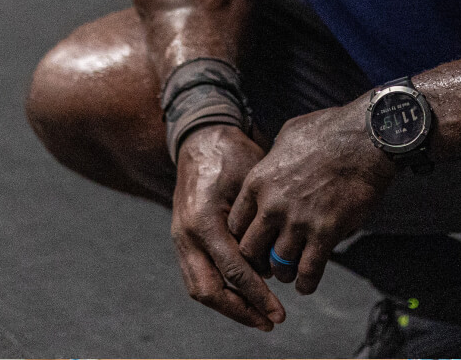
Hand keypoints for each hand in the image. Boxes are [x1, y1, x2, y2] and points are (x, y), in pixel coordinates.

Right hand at [171, 125, 285, 330]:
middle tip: (270, 322)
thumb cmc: (233, 155)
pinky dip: (219, 292)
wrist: (202, 139)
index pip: (232, 270)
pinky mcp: (183, 241)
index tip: (279, 311)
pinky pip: (197, 276)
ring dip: (229, 307)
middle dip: (240, 311)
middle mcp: (186, 234)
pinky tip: (245, 298)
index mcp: (204, 220)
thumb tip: (276, 264)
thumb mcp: (252, 180)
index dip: (257, 295)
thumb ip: (259, 222)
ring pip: (199, 289)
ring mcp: (180, 239)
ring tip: (260, 318)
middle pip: (208, 290)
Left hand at [227, 98, 395, 294]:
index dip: (244, 236)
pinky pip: (309, 271)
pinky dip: (306, 283)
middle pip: (250, 250)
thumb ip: (274, 157)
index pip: (235, 224)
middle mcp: (272, 205)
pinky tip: (307, 283)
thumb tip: (273, 163)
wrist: (364, 137)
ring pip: (278, 265)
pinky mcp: (325, 233)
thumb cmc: (329, 130)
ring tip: (290, 272)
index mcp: (259, 181)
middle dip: (258, 260)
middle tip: (269, 261)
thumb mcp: (288, 135)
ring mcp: (298, 221)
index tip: (255, 240)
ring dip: (284, 272)